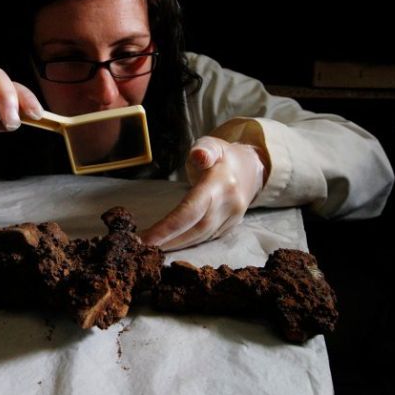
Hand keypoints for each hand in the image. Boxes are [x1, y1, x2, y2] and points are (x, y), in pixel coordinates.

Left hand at [139, 136, 264, 250]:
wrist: (252, 169)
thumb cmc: (223, 156)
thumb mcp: (213, 144)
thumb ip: (204, 149)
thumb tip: (199, 157)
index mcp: (221, 183)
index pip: (192, 209)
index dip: (168, 227)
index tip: (146, 239)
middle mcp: (229, 204)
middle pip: (195, 229)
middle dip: (167, 241)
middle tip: (141, 249)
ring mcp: (232, 218)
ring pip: (201, 238)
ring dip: (175, 246)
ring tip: (151, 250)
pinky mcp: (230, 227)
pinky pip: (206, 238)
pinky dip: (187, 244)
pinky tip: (170, 246)